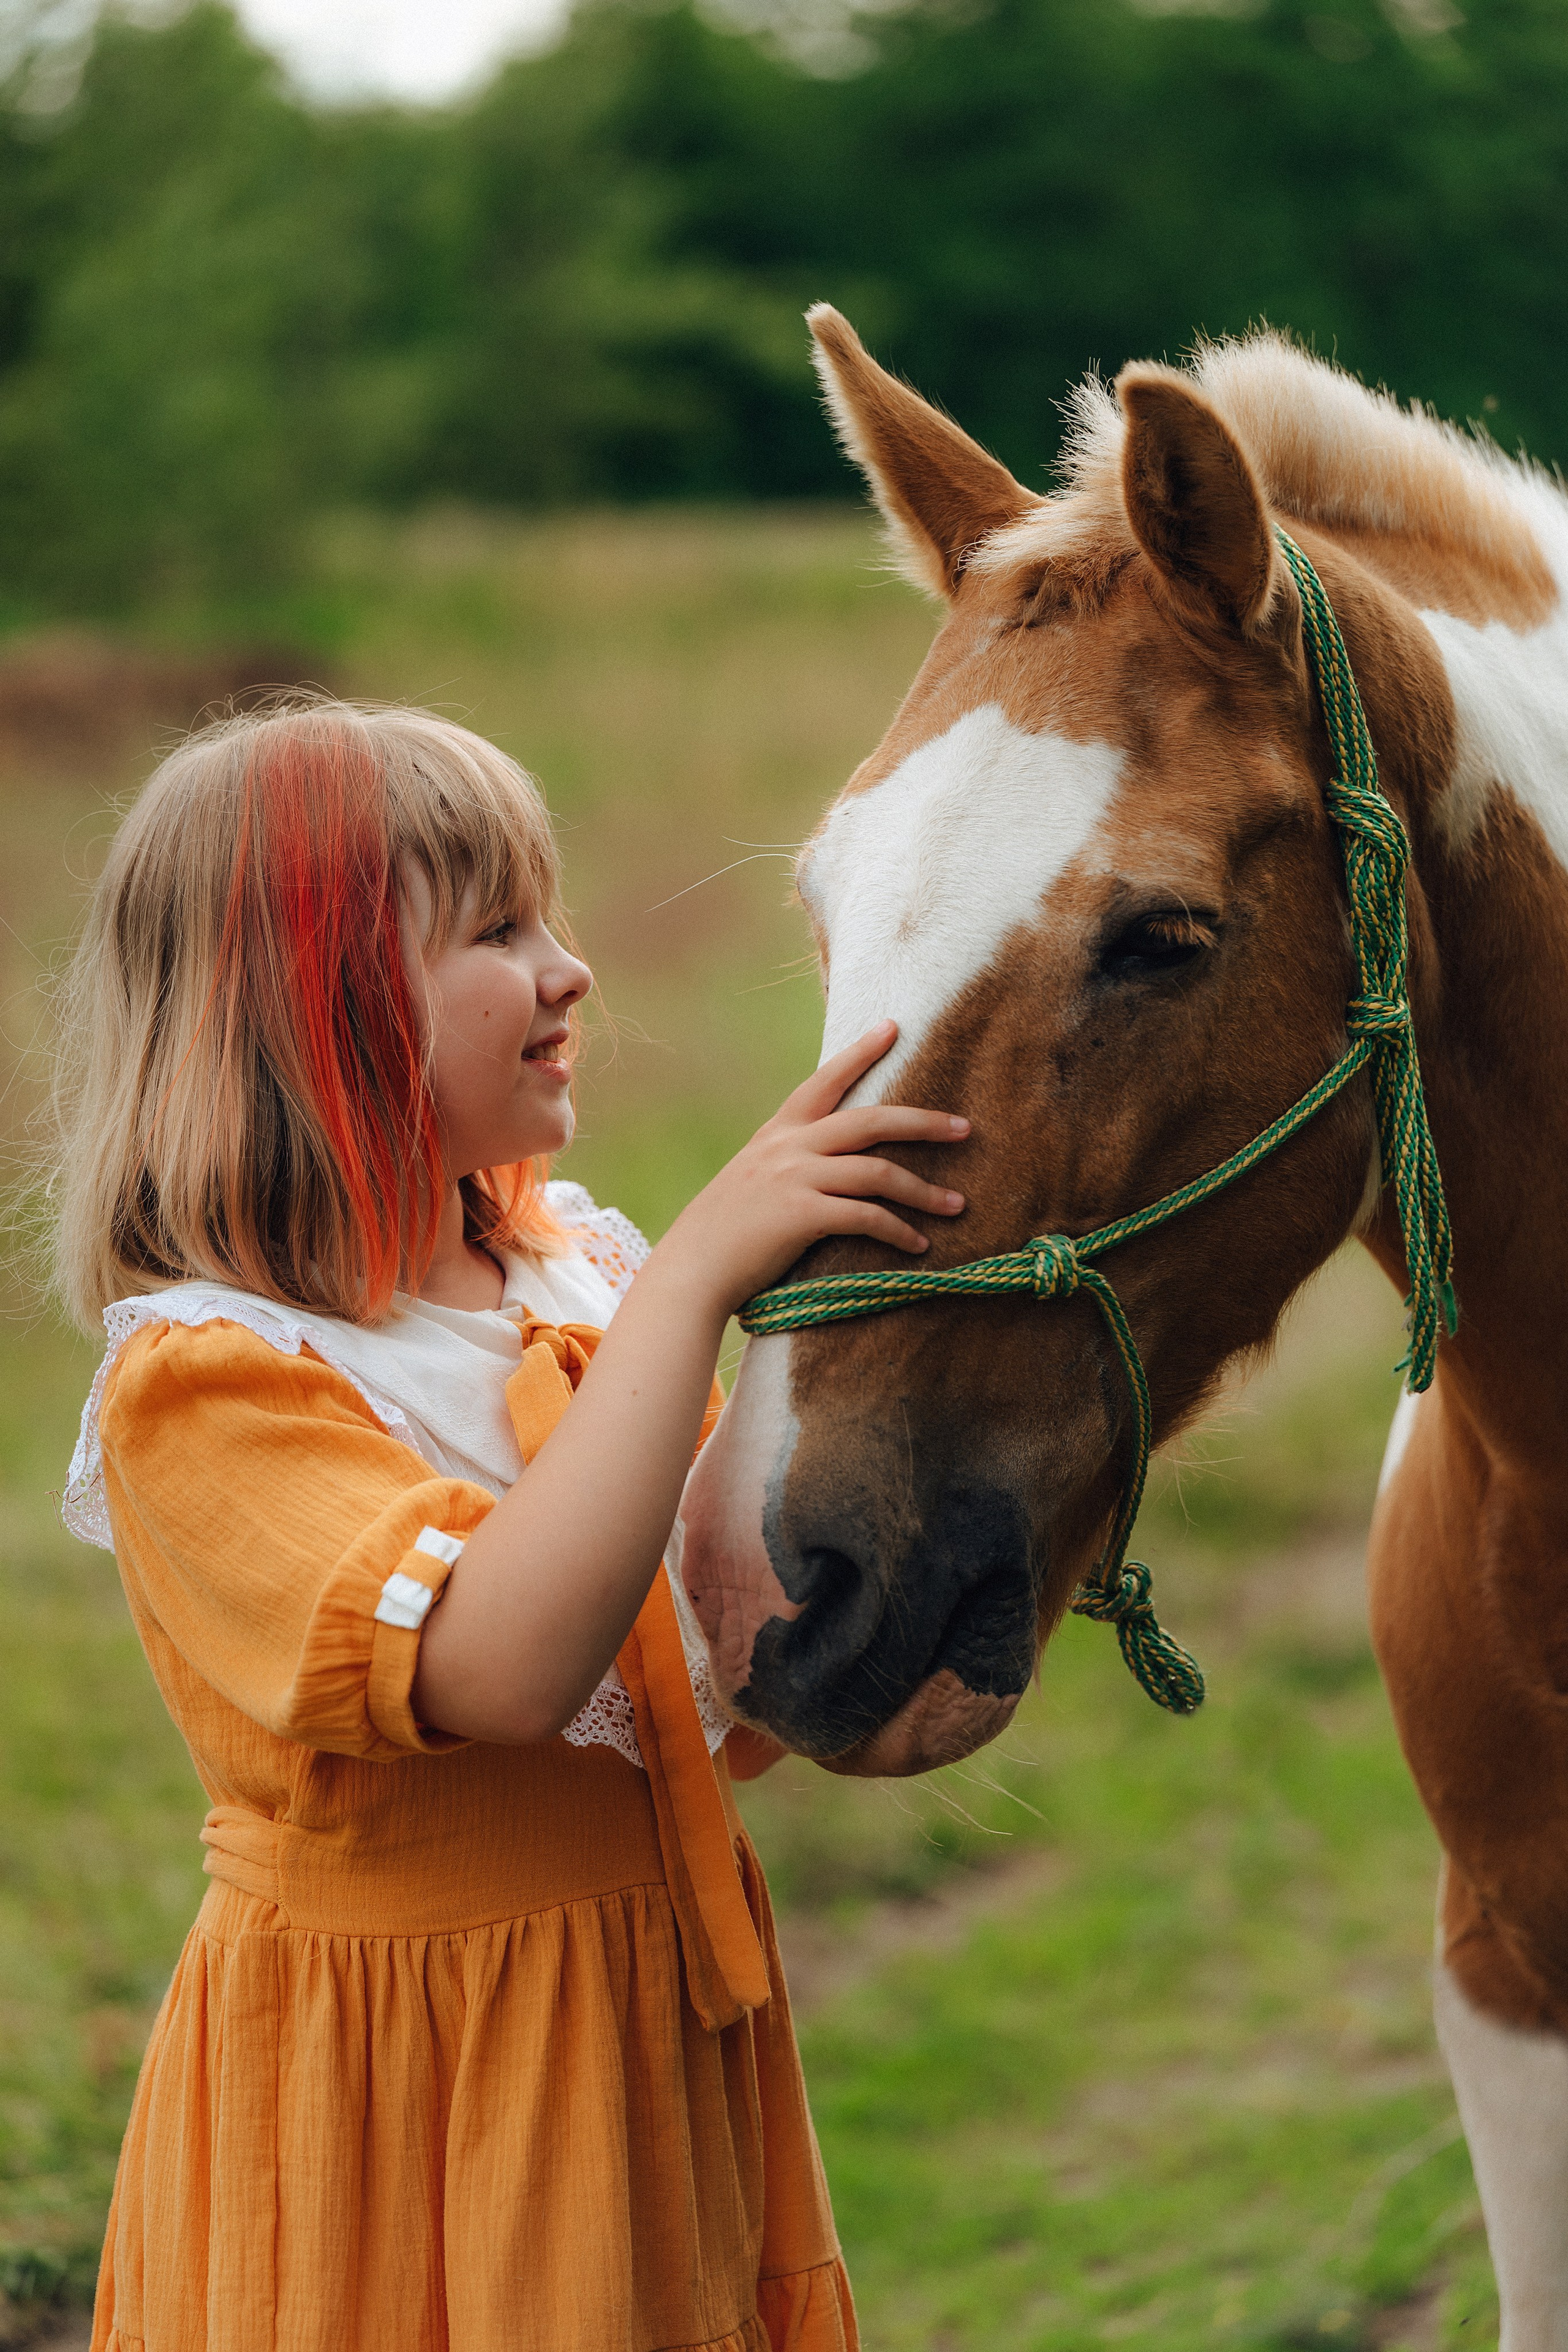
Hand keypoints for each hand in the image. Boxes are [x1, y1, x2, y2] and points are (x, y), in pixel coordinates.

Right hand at [657, 1020, 968, 1320]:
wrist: (691, 1271)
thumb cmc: (724, 1235)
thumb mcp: (752, 1180)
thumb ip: (788, 1164)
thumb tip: (828, 1166)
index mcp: (777, 1134)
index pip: (824, 1081)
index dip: (860, 1053)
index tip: (892, 1027)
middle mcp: (788, 1147)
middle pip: (870, 1120)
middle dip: (922, 1122)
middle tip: (964, 1128)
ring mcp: (795, 1178)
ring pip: (877, 1171)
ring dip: (924, 1190)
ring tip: (957, 1204)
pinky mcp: (802, 1215)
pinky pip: (866, 1216)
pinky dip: (899, 1231)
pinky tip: (919, 1245)